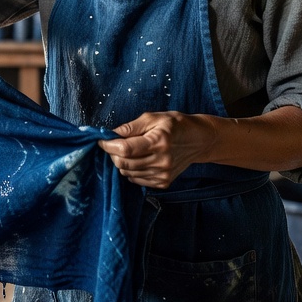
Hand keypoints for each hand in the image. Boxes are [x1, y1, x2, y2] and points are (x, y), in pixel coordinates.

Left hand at [97, 111, 216, 188]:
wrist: (199, 141)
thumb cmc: (176, 125)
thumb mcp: (153, 118)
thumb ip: (130, 127)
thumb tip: (110, 134)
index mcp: (159, 141)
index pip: (125, 149)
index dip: (109, 145)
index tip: (101, 140)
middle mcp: (162, 161)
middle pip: (124, 164)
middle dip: (113, 154)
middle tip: (113, 144)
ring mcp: (163, 174)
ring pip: (128, 173)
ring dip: (122, 162)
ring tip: (129, 151)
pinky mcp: (164, 183)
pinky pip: (137, 180)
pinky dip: (131, 171)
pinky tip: (138, 160)